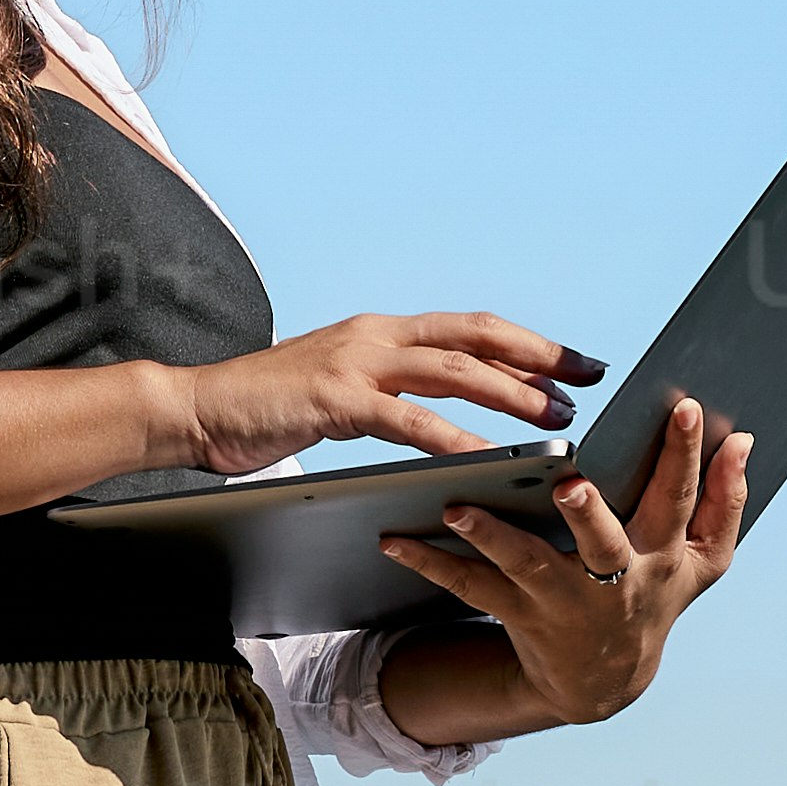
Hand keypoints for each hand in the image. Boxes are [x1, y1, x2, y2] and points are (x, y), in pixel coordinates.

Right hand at [147, 310, 589, 480]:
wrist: (197, 408)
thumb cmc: (271, 407)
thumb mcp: (346, 391)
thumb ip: (395, 393)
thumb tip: (451, 414)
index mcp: (384, 332)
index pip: (473, 329)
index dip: (531, 344)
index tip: (580, 362)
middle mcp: (377, 335)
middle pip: (477, 337)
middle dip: (539, 358)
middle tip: (589, 380)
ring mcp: (356, 363)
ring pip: (453, 369)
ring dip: (509, 393)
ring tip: (553, 417)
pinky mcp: (334, 398)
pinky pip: (405, 417)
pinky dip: (449, 436)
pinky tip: (483, 456)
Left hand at [385, 395, 751, 725]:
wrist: (603, 683)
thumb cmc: (655, 597)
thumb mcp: (703, 562)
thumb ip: (726, 501)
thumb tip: (744, 439)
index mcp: (663, 557)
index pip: (677, 499)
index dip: (683, 456)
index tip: (680, 407)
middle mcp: (616, 583)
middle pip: (604, 546)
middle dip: (589, 515)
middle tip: (567, 483)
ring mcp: (565, 604)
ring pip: (525, 567)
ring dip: (490, 537)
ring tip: (455, 507)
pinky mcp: (519, 615)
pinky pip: (470, 588)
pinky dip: (431, 562)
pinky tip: (395, 537)